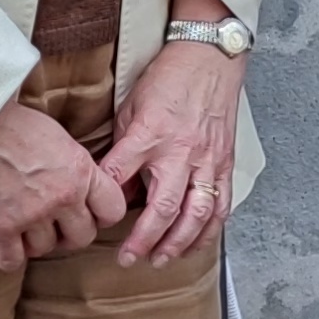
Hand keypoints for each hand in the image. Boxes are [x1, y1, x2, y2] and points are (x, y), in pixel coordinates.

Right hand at [0, 98, 118, 271]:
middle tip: (53, 223)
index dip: (101, 215)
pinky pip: (13, 261)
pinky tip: (5, 241)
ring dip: (36, 241)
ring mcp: (31, 215)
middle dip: (69, 233)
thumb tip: (87, 190)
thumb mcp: (61, 139)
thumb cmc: (14, 125)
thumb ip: (79, 169)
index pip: (114, 211)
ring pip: (46, 249)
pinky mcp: (0, 227)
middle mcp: (62, 198)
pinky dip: (9, 256)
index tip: (87, 212)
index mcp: (81, 172)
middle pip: (82, 238)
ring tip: (24, 224)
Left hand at [92, 38, 244, 264]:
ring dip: (178, 243)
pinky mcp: (224, 163)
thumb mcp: (130, 109)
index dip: (104, 201)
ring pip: (196, 214)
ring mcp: (207, 160)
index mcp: (150, 134)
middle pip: (163, 207)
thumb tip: (113, 186)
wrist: (209, 59)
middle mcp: (180, 151)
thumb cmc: (168, 79)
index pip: (119, 174)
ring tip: (161, 260)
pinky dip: (209, 229)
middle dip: (145, 239)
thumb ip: (122, 150)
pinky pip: (220, 204)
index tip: (94, 219)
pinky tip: (196, 243)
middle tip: (129, 258)